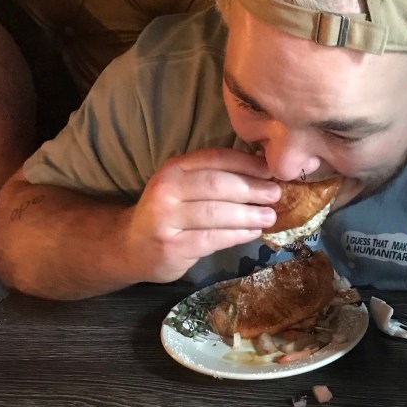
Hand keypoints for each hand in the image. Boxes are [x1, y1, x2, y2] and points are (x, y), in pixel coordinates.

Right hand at [120, 149, 281, 282]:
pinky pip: (213, 238)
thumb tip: (262, 173)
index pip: (215, 159)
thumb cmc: (168, 213)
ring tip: (270, 216)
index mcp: (173, 169)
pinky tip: (253, 232)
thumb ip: (213, 177)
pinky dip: (237, 234)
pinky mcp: (173, 247)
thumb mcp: (182, 186)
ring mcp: (167, 220)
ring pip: (217, 214)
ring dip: (249, 214)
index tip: (271, 170)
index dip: (246, 163)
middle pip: (217, 185)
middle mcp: (166, 190)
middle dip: (251, 189)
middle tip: (275, 194)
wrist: (131, 246)